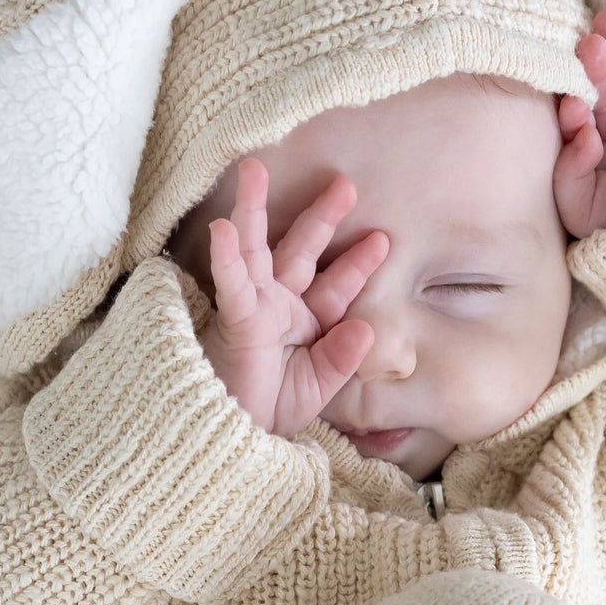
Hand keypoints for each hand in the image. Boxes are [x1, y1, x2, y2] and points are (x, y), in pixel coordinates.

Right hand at [199, 160, 388, 436]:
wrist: (238, 435)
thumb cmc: (273, 410)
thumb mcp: (319, 385)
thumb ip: (343, 357)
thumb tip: (368, 329)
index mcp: (306, 321)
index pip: (336, 285)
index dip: (357, 263)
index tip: (382, 238)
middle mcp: (280, 305)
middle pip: (301, 251)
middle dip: (321, 217)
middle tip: (345, 184)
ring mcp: (255, 307)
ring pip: (255, 249)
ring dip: (254, 210)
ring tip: (253, 170)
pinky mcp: (235, 319)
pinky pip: (231, 284)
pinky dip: (226, 257)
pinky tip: (223, 228)